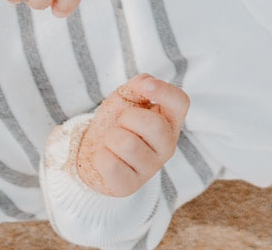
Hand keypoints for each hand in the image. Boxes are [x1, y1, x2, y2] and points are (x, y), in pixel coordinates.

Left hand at [76, 75, 189, 197]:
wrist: (91, 151)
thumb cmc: (115, 121)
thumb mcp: (126, 97)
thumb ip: (139, 85)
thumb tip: (147, 84)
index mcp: (170, 121)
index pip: (181, 103)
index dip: (165, 91)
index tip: (146, 87)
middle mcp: (167, 146)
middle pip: (153, 125)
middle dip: (127, 117)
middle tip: (120, 123)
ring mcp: (150, 169)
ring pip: (128, 144)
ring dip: (111, 137)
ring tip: (111, 141)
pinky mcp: (129, 187)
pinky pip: (111, 164)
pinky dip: (100, 155)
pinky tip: (105, 157)